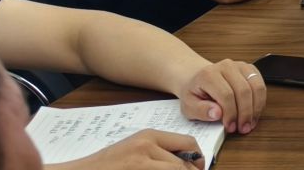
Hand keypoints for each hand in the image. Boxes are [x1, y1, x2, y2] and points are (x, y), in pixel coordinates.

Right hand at [60, 129, 204, 169]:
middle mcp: (146, 148)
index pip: (188, 143)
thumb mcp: (134, 149)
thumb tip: (188, 162)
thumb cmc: (105, 165)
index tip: (198, 168)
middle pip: (184, 165)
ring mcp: (140, 164)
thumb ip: (159, 151)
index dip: (198, 159)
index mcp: (148, 136)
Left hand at [176, 60, 264, 133]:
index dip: (231, 113)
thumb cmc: (195, 93)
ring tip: (250, 123)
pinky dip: (260, 101)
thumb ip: (201, 110)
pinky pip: (261, 85)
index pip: (226, 94)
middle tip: (243, 128)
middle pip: (243, 90)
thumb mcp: (189, 106)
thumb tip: (217, 114)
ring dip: (255, 108)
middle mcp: (226, 66)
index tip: (230, 126)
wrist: (198, 79)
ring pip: (256, 87)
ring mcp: (240, 66)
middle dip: (245, 113)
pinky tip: (254, 113)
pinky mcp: (250, 69)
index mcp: (209, 74)